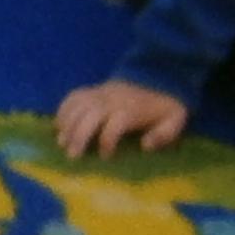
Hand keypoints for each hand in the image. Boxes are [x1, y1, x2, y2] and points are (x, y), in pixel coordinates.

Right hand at [54, 78, 191, 157]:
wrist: (157, 77)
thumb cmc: (164, 107)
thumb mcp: (175, 120)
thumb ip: (164, 134)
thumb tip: (145, 145)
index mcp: (133, 109)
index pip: (116, 123)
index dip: (108, 141)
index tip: (107, 156)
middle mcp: (114, 99)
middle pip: (91, 114)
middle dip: (79, 135)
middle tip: (73, 155)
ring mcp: (101, 93)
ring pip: (78, 105)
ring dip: (67, 125)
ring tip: (62, 143)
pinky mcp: (93, 90)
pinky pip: (73, 96)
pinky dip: (63, 110)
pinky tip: (59, 126)